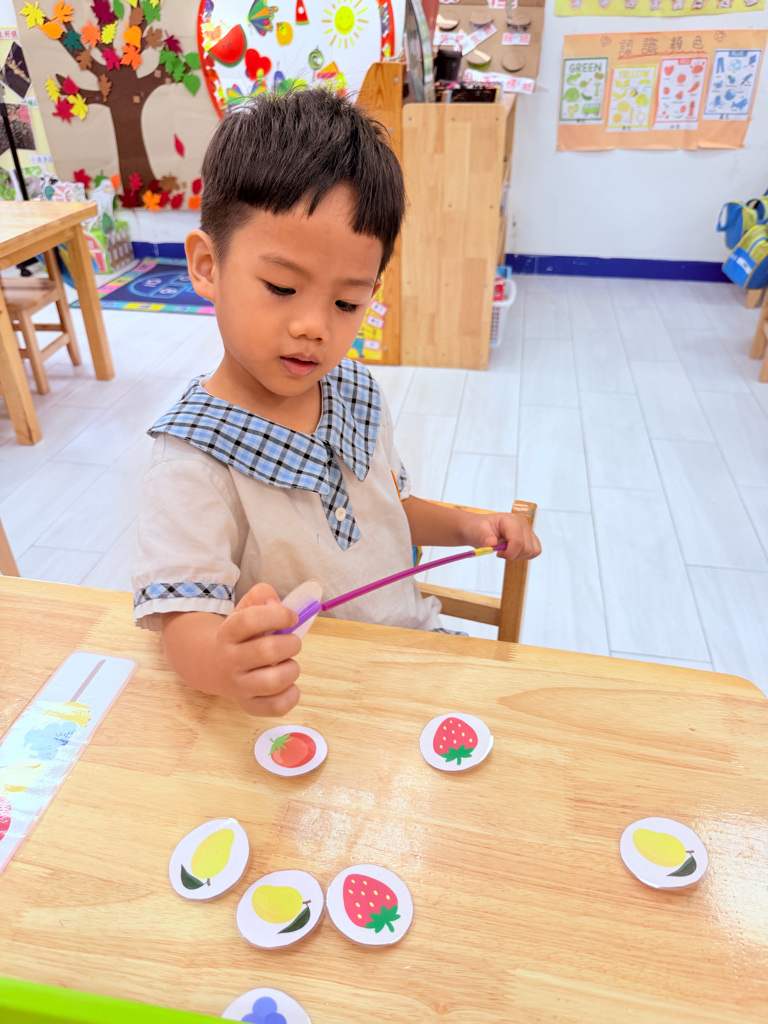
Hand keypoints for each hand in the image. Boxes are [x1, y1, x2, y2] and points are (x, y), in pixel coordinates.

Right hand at [215, 583, 301, 715]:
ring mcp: (238, 686)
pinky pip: (275, 707)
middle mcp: (230, 660)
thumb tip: (276, 602)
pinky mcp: (248, 705)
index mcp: (228, 633)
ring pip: (273, 681)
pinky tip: (289, 685)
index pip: (250, 620)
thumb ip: (260, 597)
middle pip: (267, 651)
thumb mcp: (244, 609)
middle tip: (293, 642)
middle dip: (291, 644)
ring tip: (289, 664)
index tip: (292, 617)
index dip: (278, 615)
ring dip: (291, 669)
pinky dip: (291, 696)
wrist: (212, 665)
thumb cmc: (240, 635)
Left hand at [461, 511, 541, 561]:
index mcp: (511, 520)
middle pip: (527, 548)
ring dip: (519, 556)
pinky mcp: (530, 537)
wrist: (479, 528)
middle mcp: (523, 524)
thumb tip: (491, 543)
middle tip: (500, 551)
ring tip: (506, 550)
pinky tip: (512, 551)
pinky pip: (535, 551)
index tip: (497, 552)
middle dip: (512, 555)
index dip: (508, 553)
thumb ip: (484, 536)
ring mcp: (528, 530)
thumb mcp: (477, 531)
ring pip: (533, 551)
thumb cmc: (478, 529)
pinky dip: (524, 555)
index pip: (518, 542)